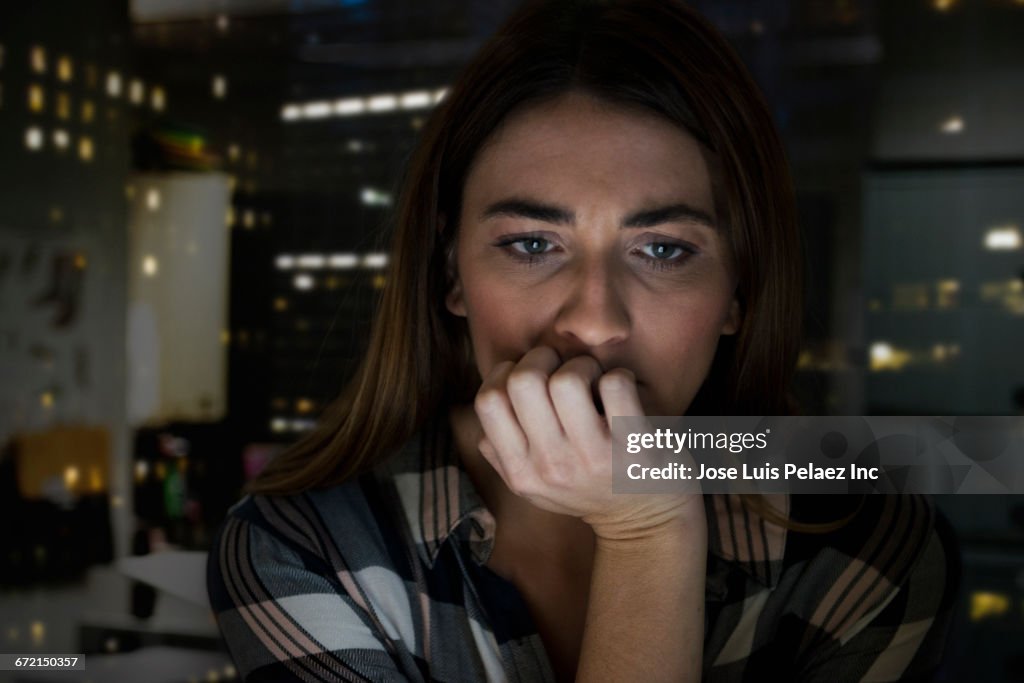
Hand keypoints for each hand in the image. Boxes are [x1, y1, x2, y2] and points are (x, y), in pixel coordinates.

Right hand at [474, 346, 703, 540]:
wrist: (647, 523)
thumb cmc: (588, 490)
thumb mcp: (535, 487)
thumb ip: (503, 454)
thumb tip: (489, 408)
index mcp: (521, 472)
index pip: (488, 402)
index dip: (506, 372)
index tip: (530, 375)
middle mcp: (552, 466)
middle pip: (523, 381)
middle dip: (542, 358)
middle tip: (562, 369)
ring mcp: (593, 457)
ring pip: (567, 380)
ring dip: (582, 366)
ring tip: (593, 379)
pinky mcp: (634, 445)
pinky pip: (615, 384)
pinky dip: (620, 376)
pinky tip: (623, 391)